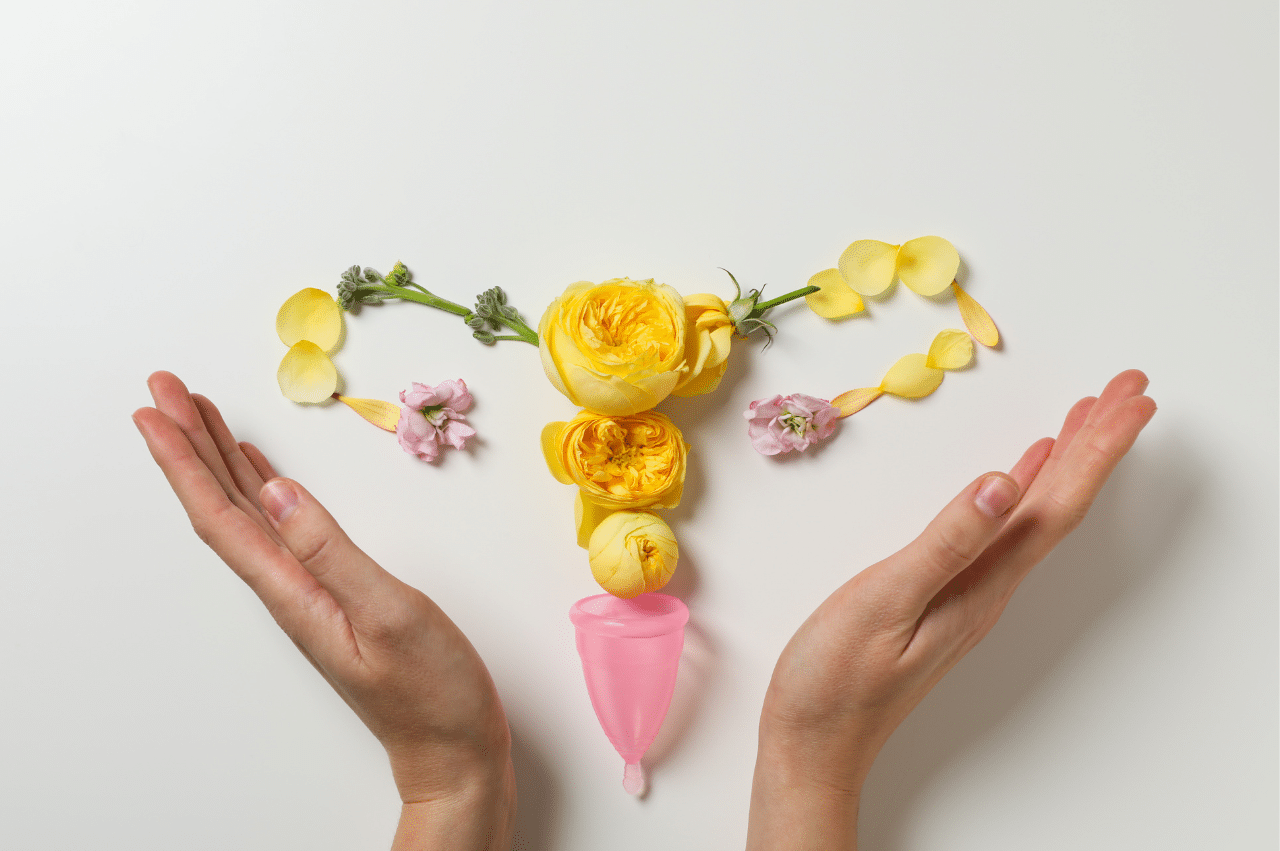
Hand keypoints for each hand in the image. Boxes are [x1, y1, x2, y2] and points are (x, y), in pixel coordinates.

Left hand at [133, 372, 513, 850]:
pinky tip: (258, 471)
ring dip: (219, 460)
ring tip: (198, 413)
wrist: (450, 746)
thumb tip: (277, 490)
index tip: (155, 409)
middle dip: (189, 444)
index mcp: (293, 591)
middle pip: (223, 506)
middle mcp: (290, 588)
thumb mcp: (387, 615)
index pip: (222, 515)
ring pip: (250, 512)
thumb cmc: (429, 691)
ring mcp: (310, 591)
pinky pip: (281, 527)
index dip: (184, 460)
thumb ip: (331, 551)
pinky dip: (262, 489)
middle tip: (164, 387)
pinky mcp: (334, 592)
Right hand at [746, 370, 1155, 849]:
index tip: (1132, 399)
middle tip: (1130, 387)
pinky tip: (1024, 474)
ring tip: (1090, 415)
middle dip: (1099, 443)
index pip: (1057, 506)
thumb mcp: (885, 601)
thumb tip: (1003, 482)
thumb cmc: (836, 680)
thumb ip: (946, 542)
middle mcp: (990, 587)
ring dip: (1069, 462)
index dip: (1098, 449)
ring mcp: (972, 592)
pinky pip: (1006, 529)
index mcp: (982, 584)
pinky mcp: (948, 595)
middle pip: (1060, 505)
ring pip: (1036, 514)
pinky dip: (1023, 490)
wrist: (815, 741)